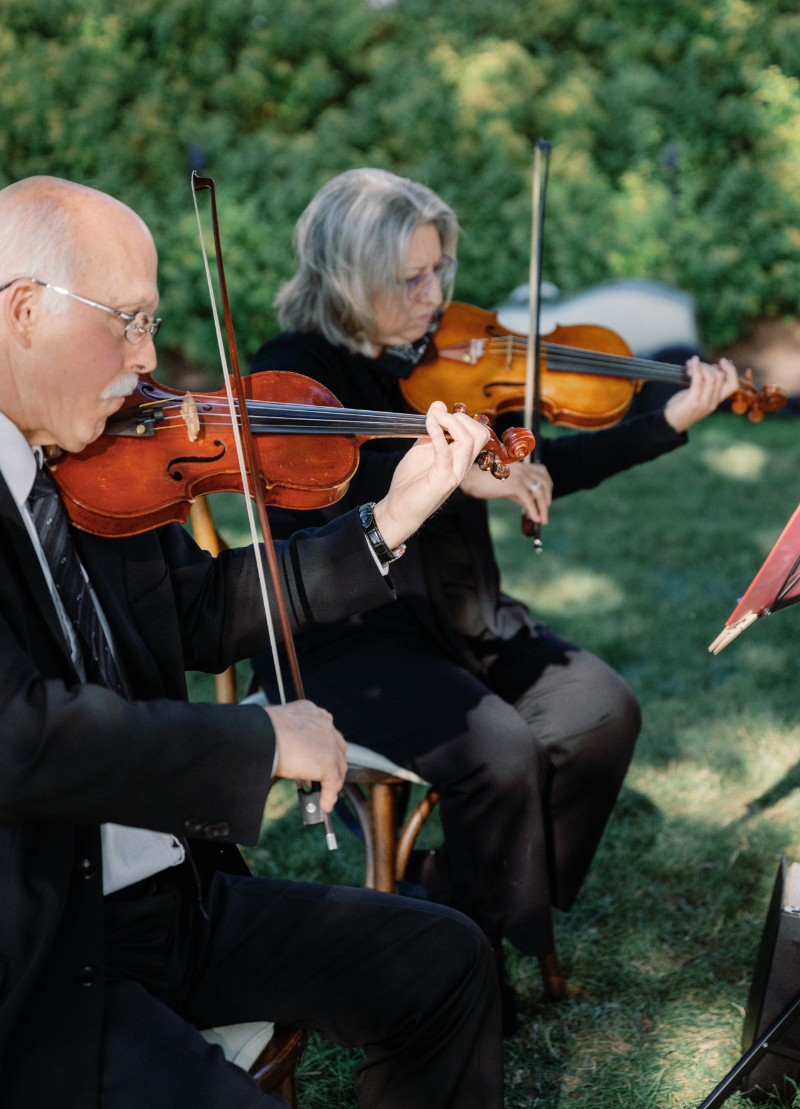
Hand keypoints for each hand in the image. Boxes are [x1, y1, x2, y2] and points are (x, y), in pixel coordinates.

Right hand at [265, 700, 346, 813]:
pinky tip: (324, 804)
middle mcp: (325, 725)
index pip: (327, 735)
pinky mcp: (327, 762)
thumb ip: (293, 736)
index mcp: (314, 713)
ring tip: (322, 794)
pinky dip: (330, 796)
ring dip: (331, 781)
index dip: (323, 750)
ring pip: (338, 767)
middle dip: (331, 764)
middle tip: (318, 777)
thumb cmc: (261, 730)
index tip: (316, 762)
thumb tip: (290, 754)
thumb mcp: (281, 727)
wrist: (259, 735)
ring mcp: (328, 743)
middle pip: (337, 749)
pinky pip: (333, 783)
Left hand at [373, 400, 489, 549]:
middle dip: (460, 418)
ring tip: (432, 417)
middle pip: (479, 435)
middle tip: (439, 416)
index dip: (462, 418)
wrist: (398, 508)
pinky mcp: (443, 481)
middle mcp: (462, 466)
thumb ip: (432, 429)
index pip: (478, 433)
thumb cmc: (411, 481)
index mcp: (461, 459)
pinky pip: (445, 452)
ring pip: (467, 441)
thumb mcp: (421, 448)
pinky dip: (437, 433)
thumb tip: (438, 405)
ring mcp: (455, 474)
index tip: (441, 414)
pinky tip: (428, 423)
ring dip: (449, 423)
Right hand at [461, 460, 552, 522]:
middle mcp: (523, 469)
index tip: (546, 498)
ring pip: (539, 492)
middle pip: (544, 484)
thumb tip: (530, 505)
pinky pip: (529, 500)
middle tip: (545, 513)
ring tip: (542, 519)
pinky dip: (534, 511)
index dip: (548, 486)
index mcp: (521, 466)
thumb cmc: (485, 481)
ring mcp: (520, 476)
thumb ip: (519, 493)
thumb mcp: (506, 485)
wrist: (471, 479)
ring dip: (543, 508)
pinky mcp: (515, 485)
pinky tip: (535, 519)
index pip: (542, 472)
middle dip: (547, 500)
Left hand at [663, 356, 739, 432]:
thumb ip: (706, 384)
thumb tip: (714, 366)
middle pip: (720, 377)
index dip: (731, 370)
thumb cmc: (682, 406)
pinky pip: (698, 381)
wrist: (670, 424)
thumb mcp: (698, 395)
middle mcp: (713, 403)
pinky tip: (692, 362)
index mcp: (717, 401)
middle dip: (709, 365)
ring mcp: (704, 403)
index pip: (733, 385)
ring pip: (711, 378)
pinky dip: (696, 369)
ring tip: (690, 365)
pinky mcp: (693, 402)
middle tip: (696, 363)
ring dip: (701, 366)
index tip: (723, 361)